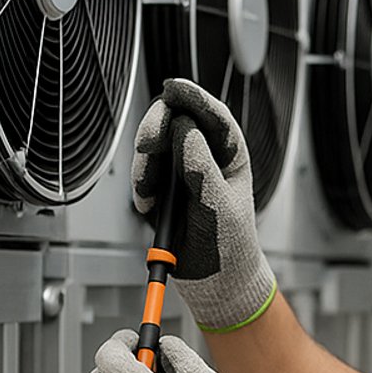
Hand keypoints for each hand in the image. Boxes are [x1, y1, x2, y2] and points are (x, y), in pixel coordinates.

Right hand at [131, 78, 277, 332]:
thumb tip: (185, 130)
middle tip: (146, 144)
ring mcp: (181, 173)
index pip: (212, 116)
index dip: (193, 97)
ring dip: (145, 161)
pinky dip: (141, 184)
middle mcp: (204, 158)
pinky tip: (147, 205)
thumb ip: (202, 169)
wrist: (215, 284)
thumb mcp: (219, 206)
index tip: (173, 88)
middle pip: (176, 122)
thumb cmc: (229, 247)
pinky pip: (144, 174)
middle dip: (157, 128)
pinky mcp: (162, 191)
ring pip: (155, 146)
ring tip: (147, 191)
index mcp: (230, 155)